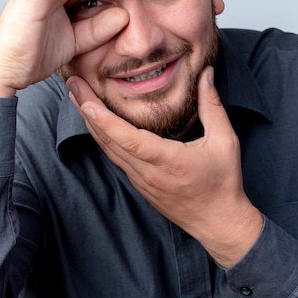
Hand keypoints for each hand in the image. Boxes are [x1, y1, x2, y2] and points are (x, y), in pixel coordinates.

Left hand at [67, 66, 263, 266]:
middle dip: (87, 111)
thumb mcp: (225, 142)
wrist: (219, 223)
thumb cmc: (223, 183)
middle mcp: (148, 173)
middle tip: (72, 85)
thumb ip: (212, 106)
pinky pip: (115, 158)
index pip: (129, 139)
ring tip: (77, 98)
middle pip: (109, 141)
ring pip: (108, 150)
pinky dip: (103, 138)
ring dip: (91, 124)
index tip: (85, 101)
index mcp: (168, 161)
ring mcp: (141, 181)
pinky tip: (96, 123)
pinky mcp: (140, 185)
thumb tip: (206, 74)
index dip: (105, 121)